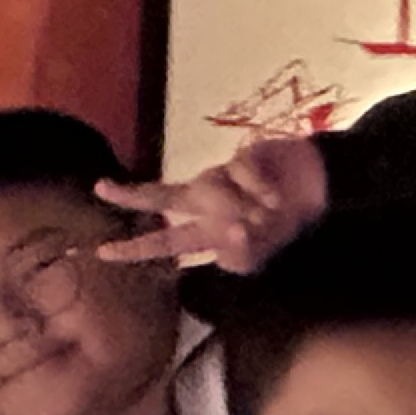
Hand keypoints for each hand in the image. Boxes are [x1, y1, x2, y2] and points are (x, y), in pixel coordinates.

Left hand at [94, 135, 329, 271]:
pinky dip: (261, 189)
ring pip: (213, 189)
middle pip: (162, 199)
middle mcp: (205, 201)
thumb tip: (232, 236)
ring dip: (243, 205)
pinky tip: (276, 196)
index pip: (163, 241)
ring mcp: (221, 178)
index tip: (102, 252)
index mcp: (203, 228)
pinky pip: (243, 174)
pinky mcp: (242, 157)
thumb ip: (239, 256)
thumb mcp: (256, 256)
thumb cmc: (279, 225)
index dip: (135, 248)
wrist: (315, 189)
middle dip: (131, 196)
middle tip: (100, 189)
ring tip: (269, 211)